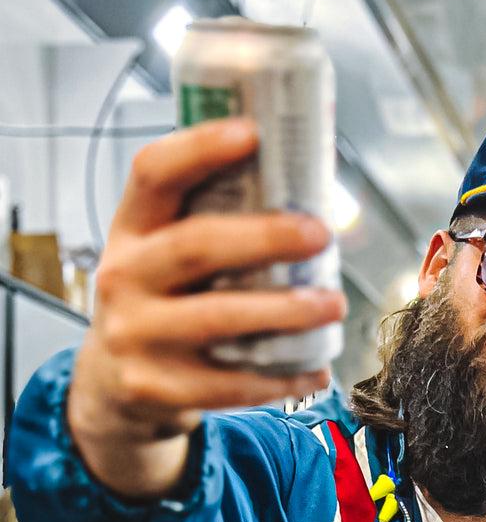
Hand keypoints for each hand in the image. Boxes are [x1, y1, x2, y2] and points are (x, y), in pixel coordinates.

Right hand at [68, 117, 347, 498]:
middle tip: (320, 234)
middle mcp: (123, 278)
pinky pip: (229, 384)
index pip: (152, 174)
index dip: (198, 149)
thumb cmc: (161, 307)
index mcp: (131, 231)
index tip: (252, 134)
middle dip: (265, 237)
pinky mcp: (155, 388)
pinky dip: (280, 379)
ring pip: (219, 318)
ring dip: (286, 311)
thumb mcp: (163, 258)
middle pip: (195, 245)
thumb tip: (303, 198)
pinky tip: (316, 369)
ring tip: (333, 304)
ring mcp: (135, 336)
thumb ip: (211, 228)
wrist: (115, 388)